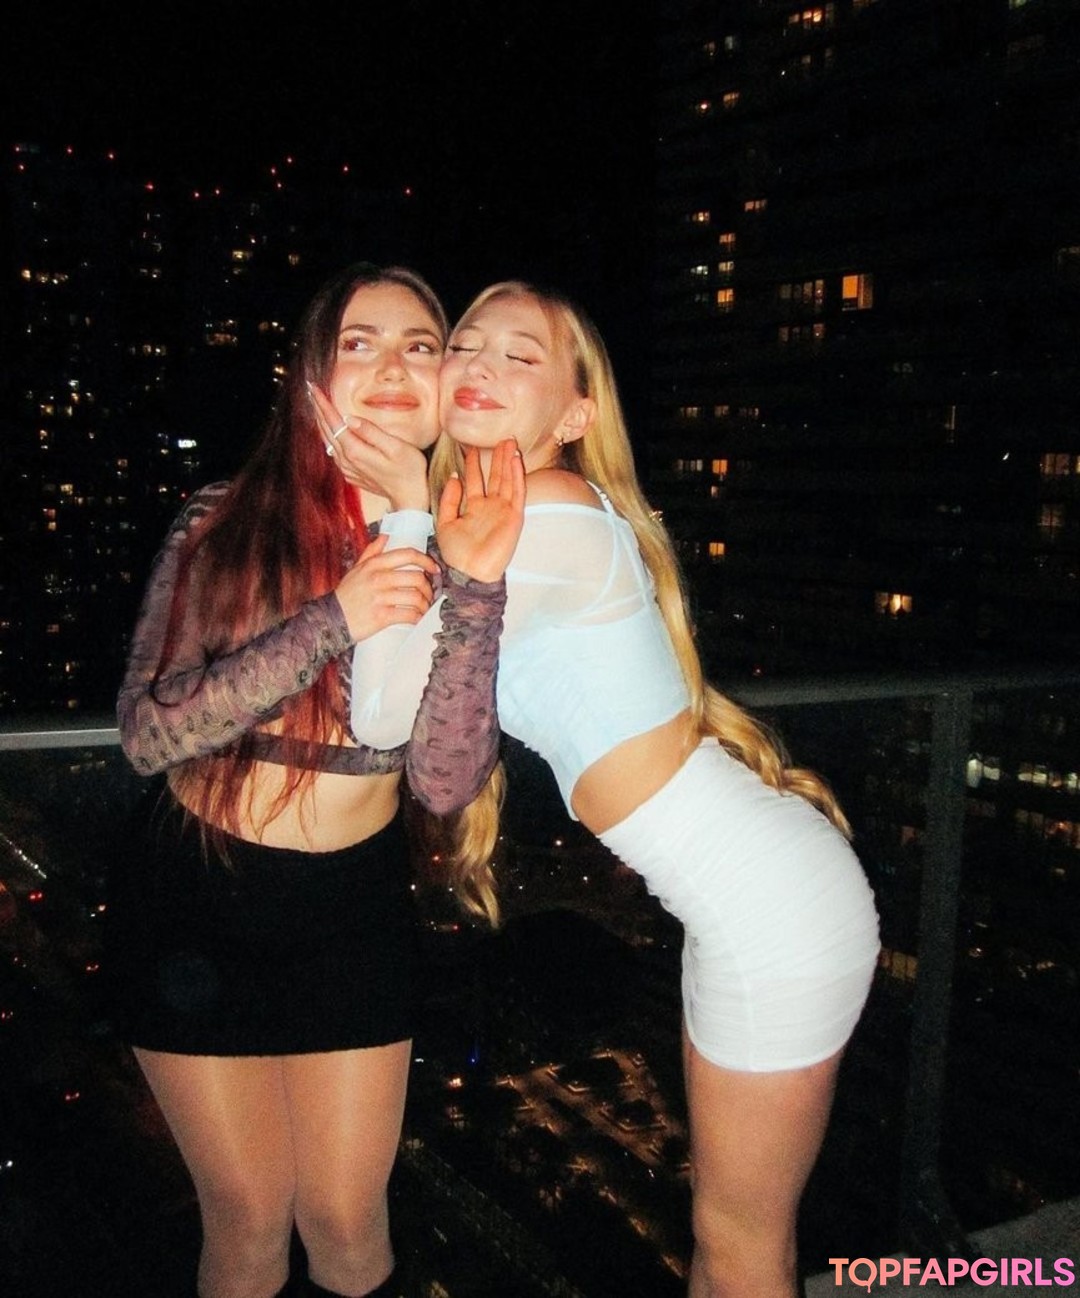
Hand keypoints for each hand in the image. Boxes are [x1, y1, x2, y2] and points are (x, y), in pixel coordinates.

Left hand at [307, 382, 429, 510]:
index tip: (313, 388)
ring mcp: (347, 468)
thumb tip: (350, 418)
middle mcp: (346, 460)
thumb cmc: (409, 470)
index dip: (323, 404)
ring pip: (327, 441)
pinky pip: (333, 451)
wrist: (410, 498)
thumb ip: (371, 432)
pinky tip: (329, 430)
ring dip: (321, 422)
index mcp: (355, 450)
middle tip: (310, 391)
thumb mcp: (396, 447)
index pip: (334, 421)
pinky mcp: (350, 473)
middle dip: (318, 409)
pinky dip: (328, 437)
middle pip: (326, 430)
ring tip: (317, 406)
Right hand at [333, 533, 439, 641]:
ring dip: (425, 604)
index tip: (434, 569)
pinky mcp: (382, 616)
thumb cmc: (346, 595)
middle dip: (429, 588)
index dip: (426, 561)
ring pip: (416, 597)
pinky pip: (409, 614)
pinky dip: (417, 617)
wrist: (330, 619)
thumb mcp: (356, 569)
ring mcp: (381, 597)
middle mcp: (379, 578)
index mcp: (375, 564)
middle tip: (429, 594)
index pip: (408, 554)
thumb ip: (372, 552)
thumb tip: (386, 536)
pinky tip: (417, 619)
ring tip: (423, 608)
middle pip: (417, 577)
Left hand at [436, 440, 524, 582]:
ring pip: (507, 480)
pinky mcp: (514, 517)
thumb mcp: (445, 523)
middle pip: (495, 476)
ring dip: (509, 461)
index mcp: (474, 508)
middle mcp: (491, 507)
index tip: (471, 447)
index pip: (476, 480)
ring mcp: (503, 511)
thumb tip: (455, 477)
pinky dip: (517, 475)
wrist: (470, 572)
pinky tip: (515, 460)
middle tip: (499, 438)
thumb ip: (450, 499)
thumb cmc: (457, 554)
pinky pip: (517, 492)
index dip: (474, 464)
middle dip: (496, 457)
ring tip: (509, 442)